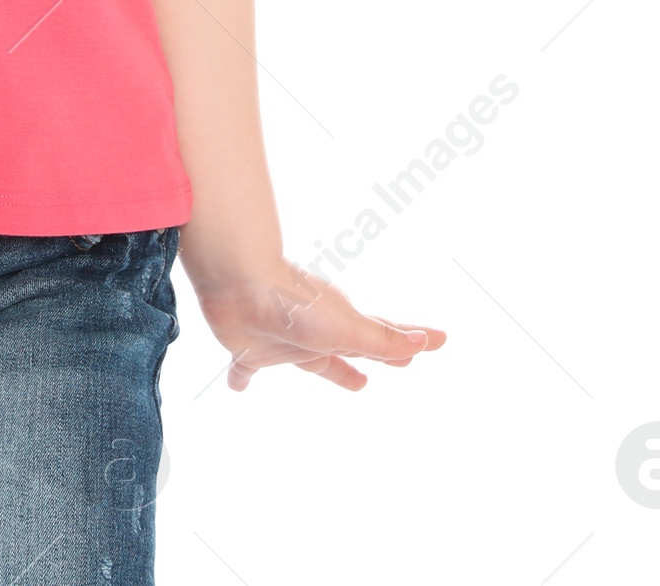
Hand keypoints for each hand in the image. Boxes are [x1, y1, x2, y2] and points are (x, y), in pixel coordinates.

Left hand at [192, 257, 446, 390]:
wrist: (239, 283)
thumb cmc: (296, 304)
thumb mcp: (347, 328)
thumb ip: (383, 338)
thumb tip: (428, 341)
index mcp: (341, 326)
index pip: (382, 337)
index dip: (407, 344)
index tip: (435, 341)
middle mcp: (313, 333)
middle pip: (344, 350)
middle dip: (362, 361)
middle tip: (377, 374)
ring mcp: (281, 340)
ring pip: (304, 358)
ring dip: (319, 366)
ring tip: (334, 374)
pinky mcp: (248, 348)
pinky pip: (244, 368)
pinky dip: (242, 378)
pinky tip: (236, 388)